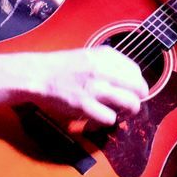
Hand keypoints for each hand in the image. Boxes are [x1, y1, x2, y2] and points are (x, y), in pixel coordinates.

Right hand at [29, 47, 148, 127]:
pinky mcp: (85, 104)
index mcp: (106, 55)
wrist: (37, 74)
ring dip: (127, 112)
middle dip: (137, 99)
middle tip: (130, 105)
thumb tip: (130, 81)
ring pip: (131, 104)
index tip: (131, 90)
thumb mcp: (89, 56)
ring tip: (118, 112)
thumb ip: (109, 65)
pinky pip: (110, 118)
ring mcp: (95, 87)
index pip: (136, 71)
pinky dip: (106, 121)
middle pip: (139, 88)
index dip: (136, 84)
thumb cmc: (61, 67)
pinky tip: (98, 117)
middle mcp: (104, 69)